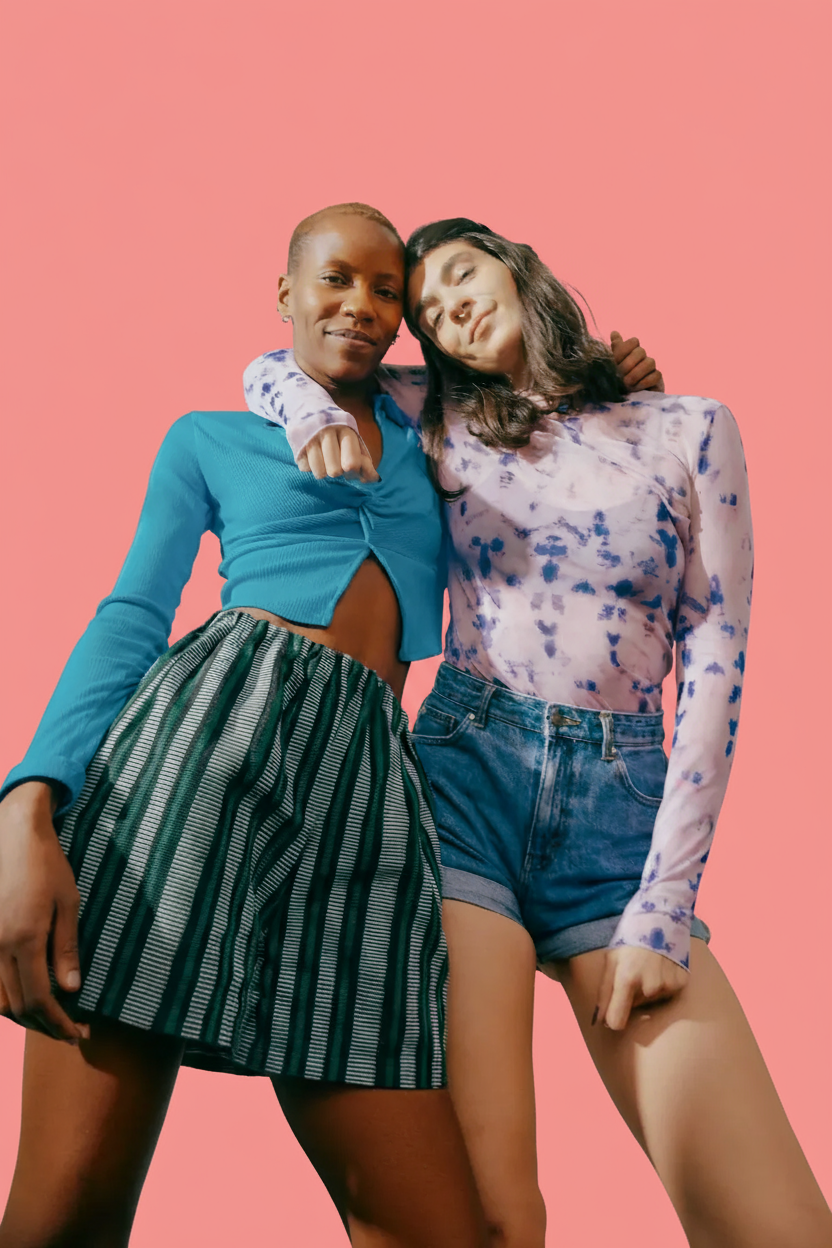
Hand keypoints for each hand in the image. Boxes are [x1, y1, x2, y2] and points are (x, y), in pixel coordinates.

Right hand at [0, 782, 88, 1043]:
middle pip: (16, 1006)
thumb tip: (72, 991)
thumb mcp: (68, 903)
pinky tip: (24, 995)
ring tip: (50, 1017)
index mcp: (25, 938)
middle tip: (68, 1030)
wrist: (12, 833)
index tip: (77, 1034)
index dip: (58, 1023)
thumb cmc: (47, 864)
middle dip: (43, 1024)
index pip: (39, 1000)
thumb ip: (67, 949)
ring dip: (22, 1014)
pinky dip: (4, 997)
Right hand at [297, 426, 379, 483]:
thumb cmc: (337, 432)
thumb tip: (375, 479)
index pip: (352, 463)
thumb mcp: (353, 441)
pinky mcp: (295, 443)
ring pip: (319, 473)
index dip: (353, 470)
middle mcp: (327, 432)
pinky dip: (309, 466)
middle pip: (335, 471)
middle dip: (337, 471)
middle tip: (334, 462)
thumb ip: (365, 460)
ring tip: (323, 460)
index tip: (349, 467)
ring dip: (322, 471)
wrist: (308, 408)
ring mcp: (310, 437)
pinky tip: (311, 455)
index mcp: (346, 430)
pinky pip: (305, 468)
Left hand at [593, 945, 687, 1030]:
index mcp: (627, 979)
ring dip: (647, 989)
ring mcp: (667, 986)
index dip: (613, 1019)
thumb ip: (603, 993)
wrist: (660, 919)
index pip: (617, 1021)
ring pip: (651, 1001)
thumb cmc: (630, 940)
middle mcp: (649, 987)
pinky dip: (662, 985)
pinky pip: (666, 994)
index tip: (613, 1013)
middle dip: (631, 996)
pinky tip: (661, 967)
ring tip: (648, 967)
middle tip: (634, 972)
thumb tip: (599, 1021)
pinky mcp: (681, 983)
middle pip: (635, 1008)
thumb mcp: (610, 961)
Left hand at [610, 331, 663, 392]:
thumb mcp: (611, 368)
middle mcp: (641, 358)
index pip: (633, 341)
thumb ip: (615, 351)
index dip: (624, 350)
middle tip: (620, 376)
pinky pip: (656, 375)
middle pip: (640, 351)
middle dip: (628, 364)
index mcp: (629, 352)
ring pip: (650, 362)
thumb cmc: (616, 384)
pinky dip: (644, 382)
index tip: (615, 361)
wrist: (625, 403)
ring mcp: (650, 368)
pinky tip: (636, 389)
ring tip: (627, 385)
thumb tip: (614, 332)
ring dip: (636, 374)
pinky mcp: (657, 380)